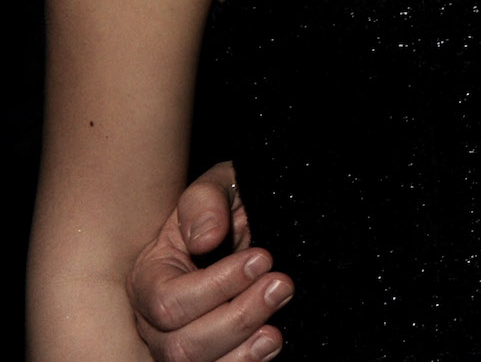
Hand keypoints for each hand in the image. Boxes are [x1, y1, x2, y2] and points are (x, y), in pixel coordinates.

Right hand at [127, 163, 292, 361]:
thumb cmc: (225, 207)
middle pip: (180, 345)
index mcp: (149, 277)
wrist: (247, 222)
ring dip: (243, 351)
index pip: (167, 301)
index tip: (263, 258)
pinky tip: (271, 342)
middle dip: (238, 318)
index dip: (216, 286)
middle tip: (282, 285)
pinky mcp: (209, 354)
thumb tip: (205, 239)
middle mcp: (154, 320)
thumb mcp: (218, 186)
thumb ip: (205, 202)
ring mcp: (179, 342)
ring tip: (277, 327)